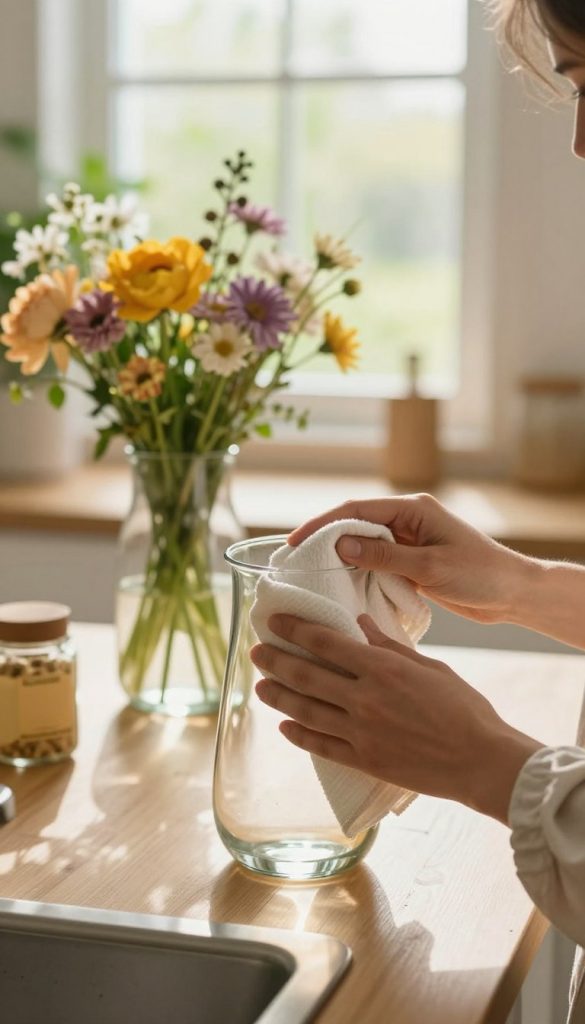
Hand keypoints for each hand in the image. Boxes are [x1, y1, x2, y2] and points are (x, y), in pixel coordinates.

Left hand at [251, 613, 542, 823]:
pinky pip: (322, 746)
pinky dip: (300, 736)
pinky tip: (286, 727)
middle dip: (276, 661)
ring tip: (260, 687)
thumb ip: (390, 647)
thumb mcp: (430, 667)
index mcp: (382, 668)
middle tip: (256, 652)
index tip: (276, 621)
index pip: (326, 642)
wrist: (480, 760)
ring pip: (306, 710)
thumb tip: (360, 623)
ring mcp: (361, 732)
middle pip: (306, 675)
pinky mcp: (364, 760)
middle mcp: (364, 698)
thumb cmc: (464, 708)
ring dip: (279, 697)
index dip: (295, 629)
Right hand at [288, 494, 535, 624]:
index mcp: (412, 509)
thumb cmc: (480, 574)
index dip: (322, 524)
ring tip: (310, 577)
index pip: (356, 509)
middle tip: (294, 562)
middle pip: (355, 524)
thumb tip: (340, 544)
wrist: (513, 594)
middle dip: (324, 540)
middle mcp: (407, 520)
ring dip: (339, 559)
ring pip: (363, 546)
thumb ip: (384, 556)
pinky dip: (358, 574)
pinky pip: (376, 564)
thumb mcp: (430, 566)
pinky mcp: (412, 563)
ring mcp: (409, 542)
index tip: (294, 542)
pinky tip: (341, 588)